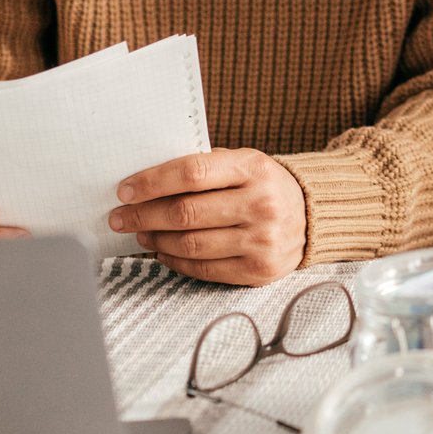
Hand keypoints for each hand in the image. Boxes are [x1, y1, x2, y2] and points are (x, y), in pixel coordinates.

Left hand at [111, 148, 305, 285]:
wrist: (312, 216)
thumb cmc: (264, 185)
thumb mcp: (243, 163)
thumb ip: (204, 168)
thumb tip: (146, 183)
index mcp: (254, 168)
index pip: (191, 173)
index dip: (151, 183)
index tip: (125, 190)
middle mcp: (261, 204)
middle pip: (185, 212)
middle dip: (143, 214)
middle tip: (120, 216)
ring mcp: (261, 240)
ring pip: (190, 243)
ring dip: (155, 239)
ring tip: (140, 232)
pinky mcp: (258, 270)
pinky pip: (204, 268)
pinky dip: (175, 260)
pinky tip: (163, 250)